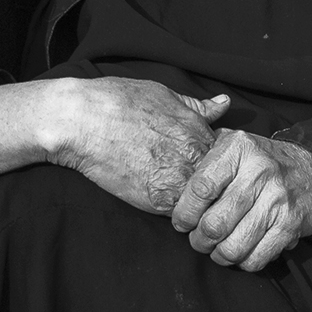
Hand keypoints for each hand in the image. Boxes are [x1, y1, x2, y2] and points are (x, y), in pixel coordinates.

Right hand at [49, 80, 230, 212]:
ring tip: (189, 203)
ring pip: (205, 204)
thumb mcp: (164, 95)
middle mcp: (196, 158)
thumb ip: (198, 106)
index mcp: (201, 133)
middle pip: (222, 185)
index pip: (230, 159)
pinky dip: (180, 215)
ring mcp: (179, 182)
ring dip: (200, 206)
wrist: (82, 122)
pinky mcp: (159, 202)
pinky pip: (182, 216)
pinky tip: (169, 206)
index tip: (212, 170)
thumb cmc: (118, 102)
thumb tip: (224, 103)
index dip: (222, 166)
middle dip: (216, 189)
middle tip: (203, 192)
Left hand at [172, 131, 311, 270]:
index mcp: (239, 148)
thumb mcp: (237, 142)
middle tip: (198, 240)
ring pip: (232, 247)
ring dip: (218, 256)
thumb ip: (204, 153)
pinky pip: (256, 258)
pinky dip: (243, 263)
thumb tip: (171, 178)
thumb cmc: (266, 162)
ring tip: (217, 250)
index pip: (200, 188)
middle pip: (213, 224)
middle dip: (199, 240)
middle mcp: (259, 171)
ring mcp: (277, 200)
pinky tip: (241, 253)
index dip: (184, 212)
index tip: (181, 222)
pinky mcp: (290, 225)